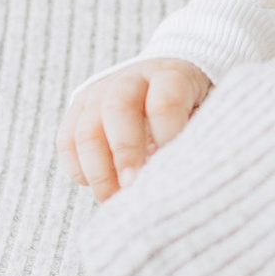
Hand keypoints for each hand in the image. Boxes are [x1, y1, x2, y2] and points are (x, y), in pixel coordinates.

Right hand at [60, 57, 215, 199]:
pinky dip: (77, 169)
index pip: (164, 100)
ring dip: (98, 170)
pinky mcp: (79, 108)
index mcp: (170, 75)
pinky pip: (66, 140)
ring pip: (85, 129)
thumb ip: (198, 135)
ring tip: (114, 200)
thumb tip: (187, 175)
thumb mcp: (208, 109)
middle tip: (133, 187)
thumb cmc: (194, 103)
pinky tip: (96, 188)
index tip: (171, 166)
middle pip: (117, 110)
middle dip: (124, 152)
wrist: (165, 77)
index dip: (166, 134)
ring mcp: (99, 91)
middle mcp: (130, 79)